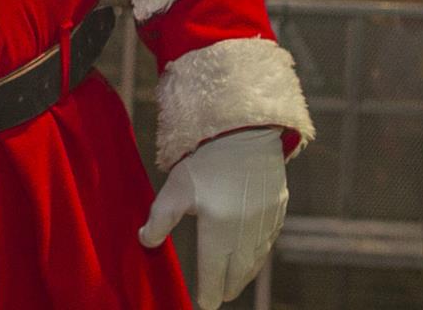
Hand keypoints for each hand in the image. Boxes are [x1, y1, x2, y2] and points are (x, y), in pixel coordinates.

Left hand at [138, 129, 287, 308]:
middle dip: (229, 287)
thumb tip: (144, 241)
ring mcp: (265, 221)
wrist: (246, 131)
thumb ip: (159, 220)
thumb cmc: (207, 159)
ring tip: (237, 280)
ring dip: (245, 273)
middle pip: (238, 272)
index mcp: (219, 232)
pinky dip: (260, 252)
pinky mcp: (278, 208)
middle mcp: (245, 233)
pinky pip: (269, 239)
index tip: (205, 303)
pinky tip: (254, 252)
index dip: (209, 292)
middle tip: (222, 295)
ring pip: (256, 259)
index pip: (213, 273)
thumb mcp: (175, 190)